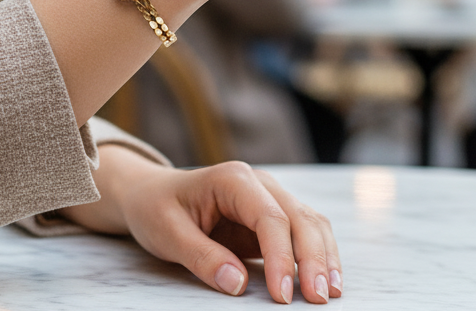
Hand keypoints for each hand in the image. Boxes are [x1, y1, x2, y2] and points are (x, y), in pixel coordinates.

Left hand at [62, 147, 339, 303]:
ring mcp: (268, 198)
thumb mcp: (167, 233)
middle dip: (313, 259)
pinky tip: (323, 282)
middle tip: (318, 299)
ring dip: (323, 258)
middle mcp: (257, 183)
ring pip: (310, 224)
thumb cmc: (156, 209)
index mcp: (231, 179)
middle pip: (299, 218)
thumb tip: (238, 284)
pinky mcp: (271, 217)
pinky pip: (303, 234)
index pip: (269, 217)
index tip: (282, 295)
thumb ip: (201, 257)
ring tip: (328, 294)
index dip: (280, 256)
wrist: (150, 195)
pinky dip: (316, 256)